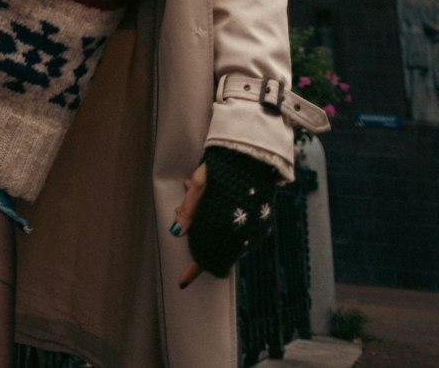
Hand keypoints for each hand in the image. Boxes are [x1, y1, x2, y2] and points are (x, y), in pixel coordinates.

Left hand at [170, 147, 276, 286]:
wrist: (254, 155)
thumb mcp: (199, 184)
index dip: (193, 271)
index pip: (205, 257)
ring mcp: (252, 230)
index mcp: (221, 228)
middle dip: (198, 234)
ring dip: (211, 224)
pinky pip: (239, 231)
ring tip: (198, 192)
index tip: (182, 282)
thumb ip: (189, 210)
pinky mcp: (261, 223)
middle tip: (184, 208)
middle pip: (215, 247)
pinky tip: (216, 197)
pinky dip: (224, 220)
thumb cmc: (221, 168)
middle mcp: (239, 235)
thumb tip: (176, 233)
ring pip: (226, 238)